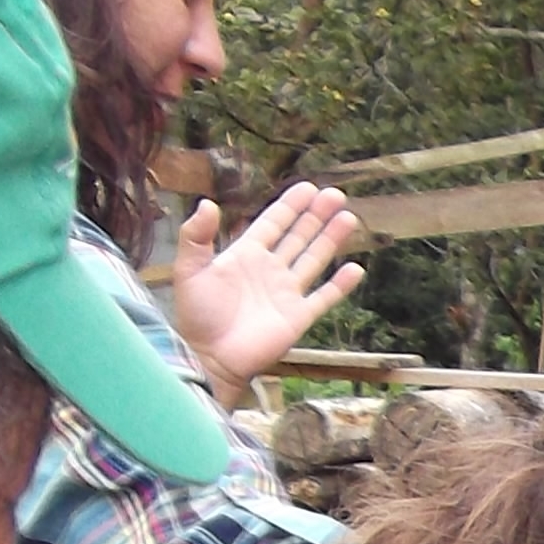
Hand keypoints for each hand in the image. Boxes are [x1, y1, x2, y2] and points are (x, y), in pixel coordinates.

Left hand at [169, 183, 365, 397]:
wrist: (210, 356)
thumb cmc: (196, 316)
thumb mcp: (188, 270)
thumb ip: (196, 236)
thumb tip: (207, 203)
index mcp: (246, 254)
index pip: (274, 223)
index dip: (291, 205)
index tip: (309, 188)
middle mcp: (270, 270)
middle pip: (299, 236)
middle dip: (317, 215)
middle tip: (336, 195)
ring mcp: (286, 293)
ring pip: (315, 259)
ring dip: (331, 239)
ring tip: (348, 219)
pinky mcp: (298, 317)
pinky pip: (324, 297)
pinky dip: (340, 285)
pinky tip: (355, 268)